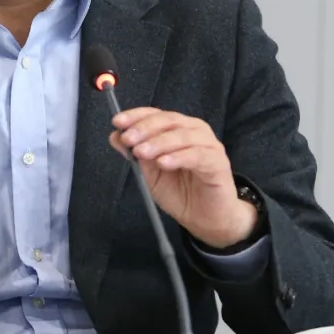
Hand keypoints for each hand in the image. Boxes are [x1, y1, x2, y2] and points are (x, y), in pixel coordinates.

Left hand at [109, 107, 257, 247]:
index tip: (117, 122)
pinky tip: (163, 162)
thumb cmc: (180, 192)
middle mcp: (195, 131)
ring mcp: (209, 145)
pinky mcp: (218, 163)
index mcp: (177, 129)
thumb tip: (115, 136)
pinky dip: (178, 157)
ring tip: (142, 152)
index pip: (156, 114)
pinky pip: (197, 155)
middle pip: (169, 120)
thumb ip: (135, 154)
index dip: (136, 116)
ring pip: (183, 135)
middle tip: (129, 139)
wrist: (205, 218)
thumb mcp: (150, 173)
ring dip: (159, 142)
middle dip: (145, 128)